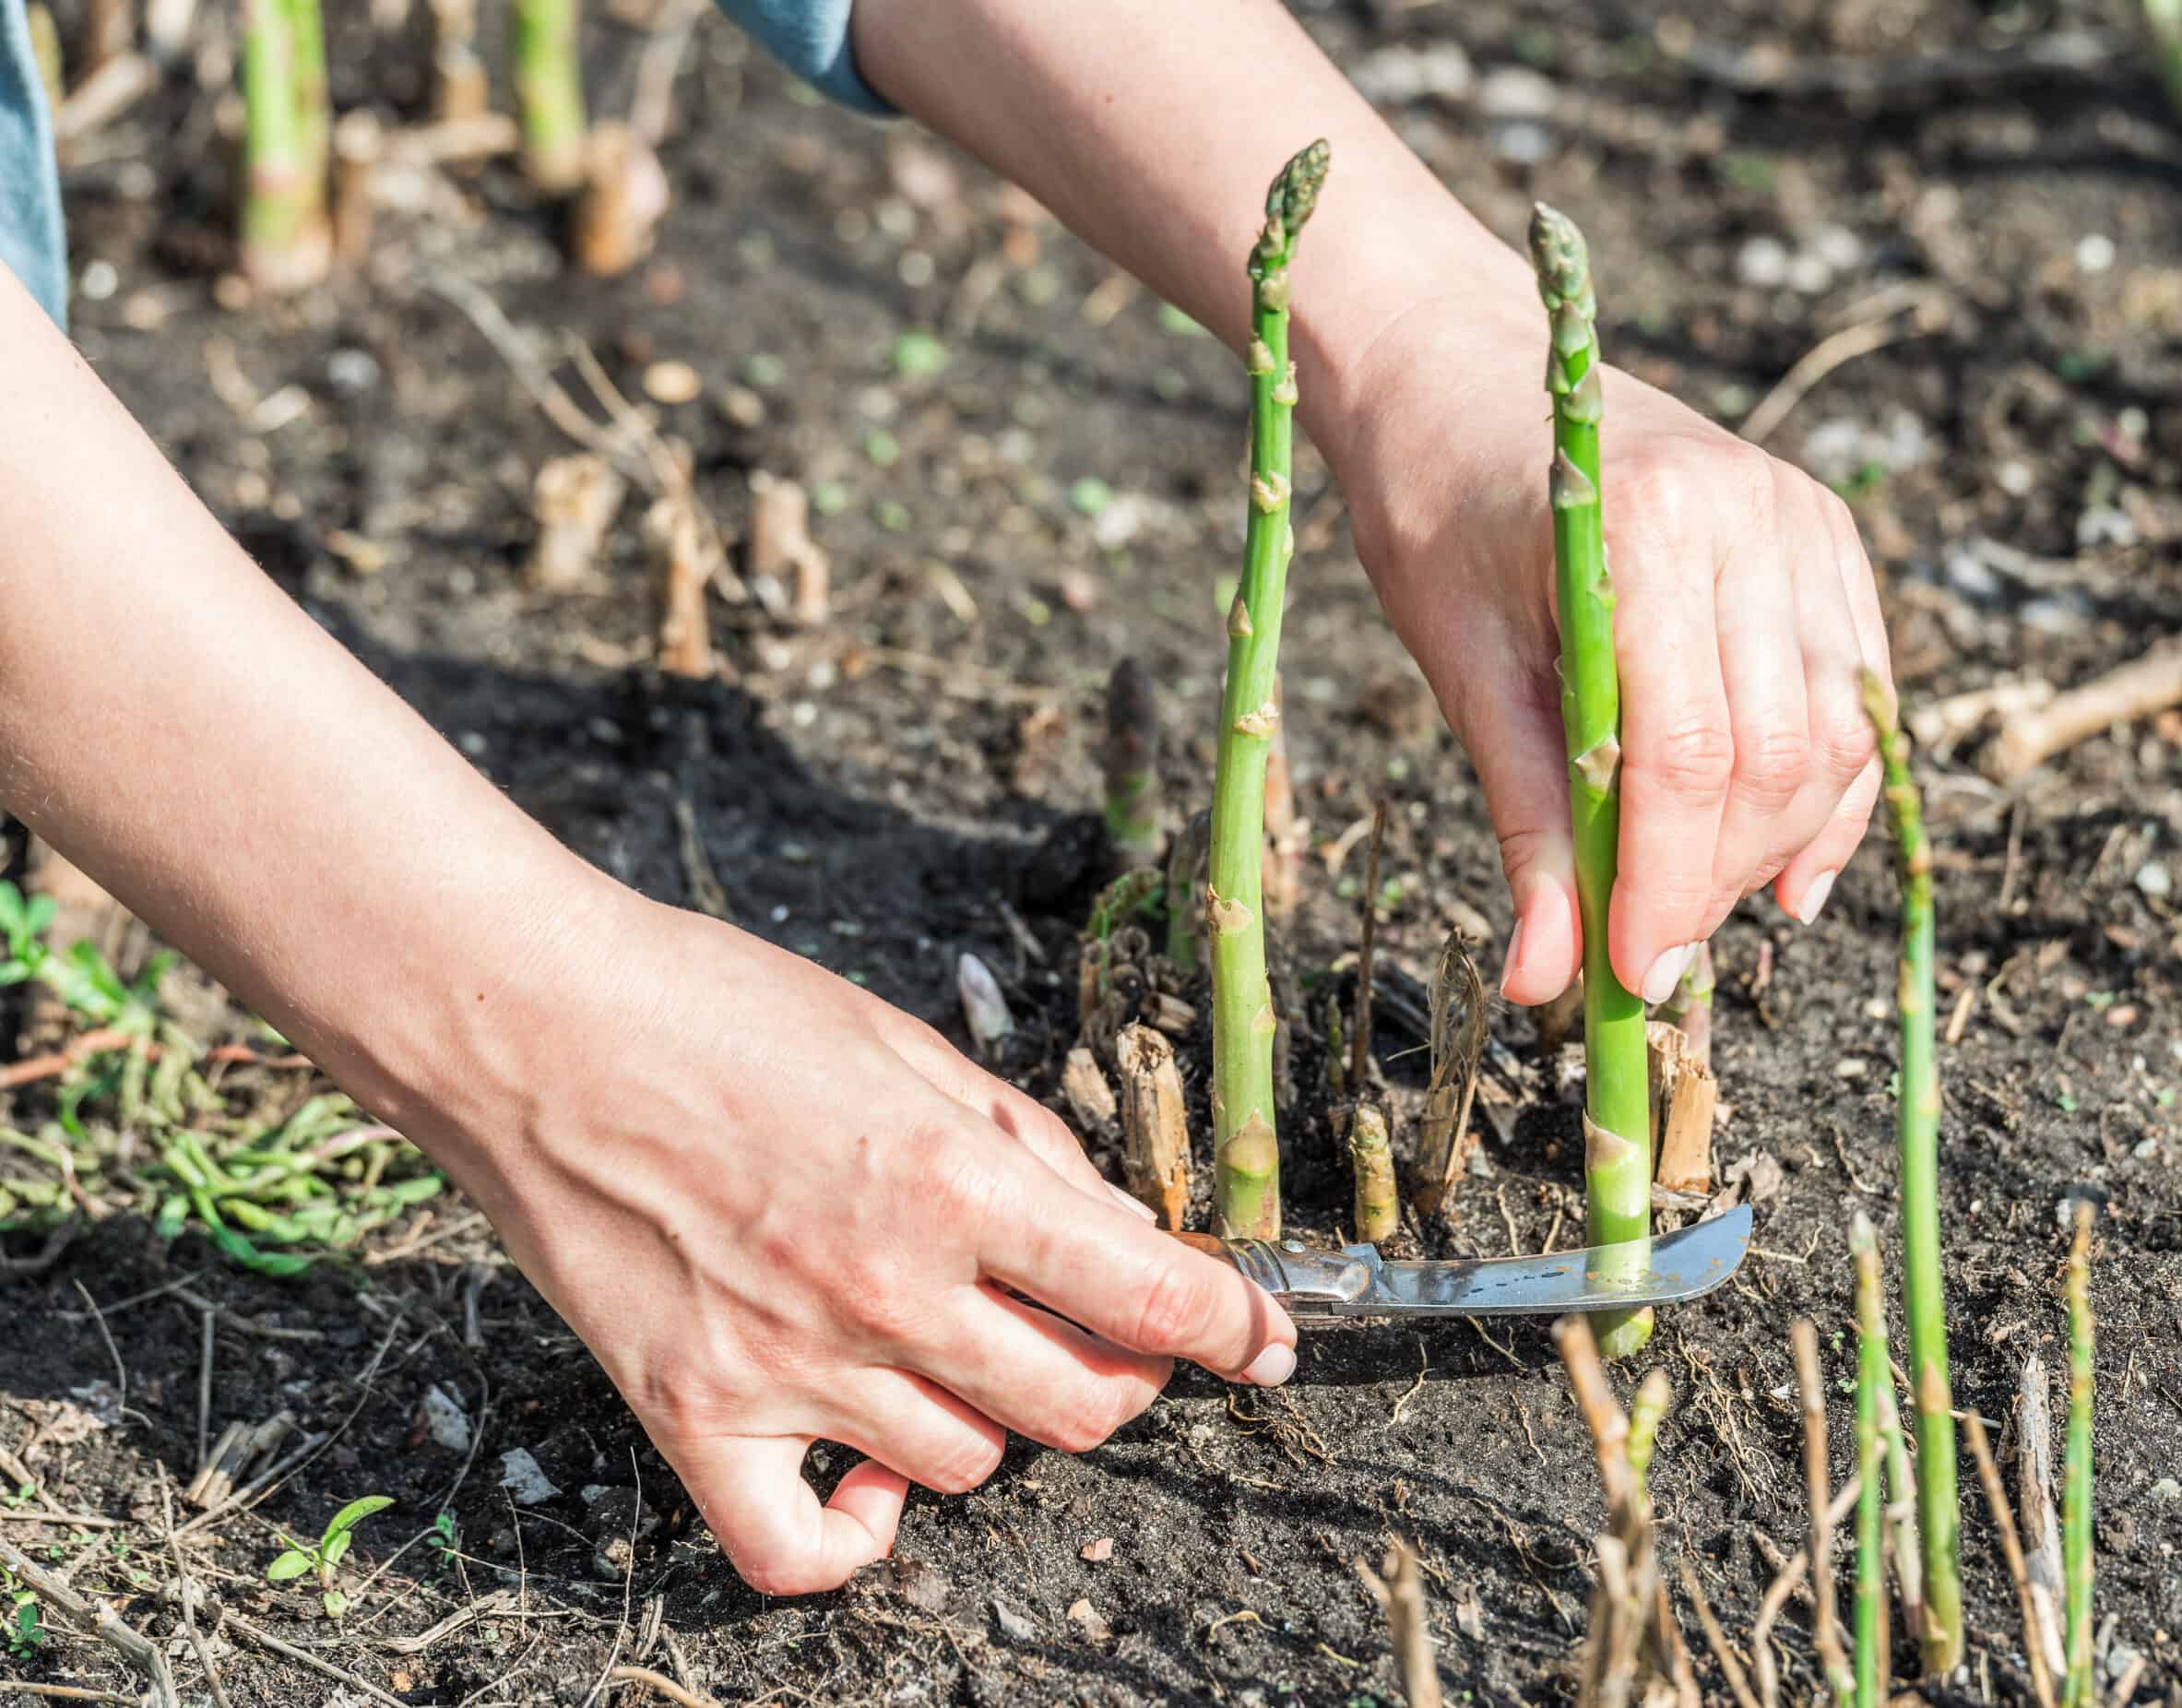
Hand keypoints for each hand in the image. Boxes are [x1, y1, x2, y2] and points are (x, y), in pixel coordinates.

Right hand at [410, 890, 1296, 1595]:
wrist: (535, 1023)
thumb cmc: (718, 1007)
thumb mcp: (908, 1042)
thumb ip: (1022, 1144)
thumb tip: (1115, 1229)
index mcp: (954, 1180)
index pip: (1151, 1295)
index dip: (1236, 1327)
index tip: (1263, 1339)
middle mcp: (888, 1288)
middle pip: (1083, 1405)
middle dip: (1125, 1377)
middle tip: (1100, 1338)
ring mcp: (790, 1365)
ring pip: (969, 1467)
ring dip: (992, 1421)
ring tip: (949, 1355)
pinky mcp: (694, 1415)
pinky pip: (803, 1553)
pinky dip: (857, 1535)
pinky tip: (867, 1476)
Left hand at [1322, 269, 1892, 1008]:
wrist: (1462, 372)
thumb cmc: (1437, 512)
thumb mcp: (1462, 669)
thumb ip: (1524, 821)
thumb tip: (1545, 981)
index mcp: (1650, 530)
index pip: (1692, 756)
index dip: (1667, 885)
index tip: (1629, 974)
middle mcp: (1755, 515)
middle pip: (1777, 758)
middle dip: (1716, 878)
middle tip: (1643, 948)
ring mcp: (1804, 519)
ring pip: (1834, 738)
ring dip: (1767, 846)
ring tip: (1685, 896)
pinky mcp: (1825, 536)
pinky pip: (1856, 696)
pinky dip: (1825, 795)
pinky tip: (1780, 871)